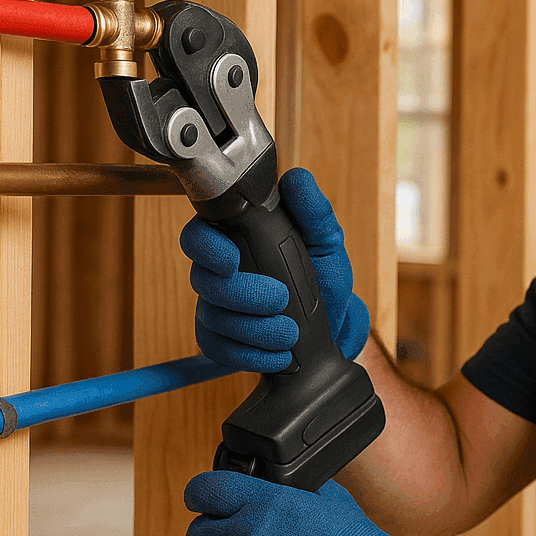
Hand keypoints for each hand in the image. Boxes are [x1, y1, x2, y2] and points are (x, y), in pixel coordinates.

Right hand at [180, 167, 370, 371]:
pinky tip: (278, 353)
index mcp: (238, 239)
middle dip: (241, 294)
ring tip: (290, 332)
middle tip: (280, 298)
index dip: (206, 246)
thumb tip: (297, 180)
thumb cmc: (325, 278)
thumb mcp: (327, 242)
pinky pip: (219, 349)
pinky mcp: (222, 340)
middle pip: (202, 280)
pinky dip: (251, 354)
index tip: (232, 259)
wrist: (335, 325)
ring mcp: (217, 307)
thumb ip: (313, 212)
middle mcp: (220, 272)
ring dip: (254, 328)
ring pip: (214, 318)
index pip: (200, 234)